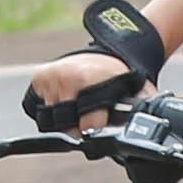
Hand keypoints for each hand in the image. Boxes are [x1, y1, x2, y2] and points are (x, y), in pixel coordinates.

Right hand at [21, 0, 163, 132]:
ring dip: (65, 118)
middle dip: (78, 127)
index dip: (94, 132)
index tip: (98, 130)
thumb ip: (139, 112)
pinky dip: (53, 107)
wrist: (110, 49)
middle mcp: (68, 76)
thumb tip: (142, 133)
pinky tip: (66, 97)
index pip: (86, 126)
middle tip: (91, 116)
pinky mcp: (40, 77)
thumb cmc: (122, 77)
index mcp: (90, 79)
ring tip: (80, 105)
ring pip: (52, 119)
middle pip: (66, 126)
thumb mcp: (138, 93)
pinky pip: (40, 107)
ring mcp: (52, 76)